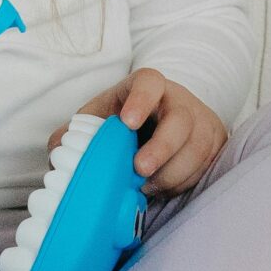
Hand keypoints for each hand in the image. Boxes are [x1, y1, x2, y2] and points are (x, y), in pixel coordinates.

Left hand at [57, 69, 227, 196]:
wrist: (164, 124)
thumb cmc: (125, 123)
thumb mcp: (100, 118)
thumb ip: (75, 134)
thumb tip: (56, 153)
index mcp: (147, 87)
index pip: (149, 82)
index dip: (140, 101)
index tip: (127, 123)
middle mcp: (178, 101)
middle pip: (180, 120)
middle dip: (161, 149)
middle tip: (139, 170)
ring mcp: (200, 122)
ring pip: (196, 149)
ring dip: (170, 174)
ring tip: (146, 187)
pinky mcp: (214, 144)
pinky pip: (204, 168)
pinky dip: (181, 183)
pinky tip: (161, 188)